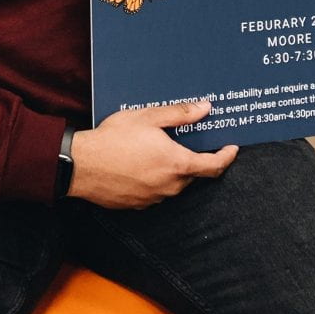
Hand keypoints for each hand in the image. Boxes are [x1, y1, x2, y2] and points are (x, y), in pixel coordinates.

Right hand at [67, 100, 237, 208]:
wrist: (82, 165)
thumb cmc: (114, 138)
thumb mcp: (148, 117)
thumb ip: (180, 114)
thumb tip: (205, 108)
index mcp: (177, 163)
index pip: (213, 166)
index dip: (226, 157)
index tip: (231, 149)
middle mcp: (170, 185)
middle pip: (192, 174)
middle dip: (194, 159)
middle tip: (186, 141)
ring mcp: (154, 198)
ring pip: (174, 184)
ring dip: (172, 169)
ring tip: (157, 150)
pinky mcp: (138, 205)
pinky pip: (156, 192)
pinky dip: (155, 179)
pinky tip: (140, 164)